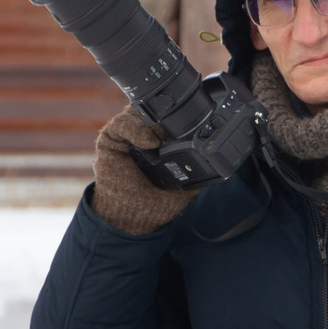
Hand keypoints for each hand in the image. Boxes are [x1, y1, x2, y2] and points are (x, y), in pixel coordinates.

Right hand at [91, 107, 196, 234]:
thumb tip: (218, 164)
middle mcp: (142, 134)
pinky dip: (135, 129)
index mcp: (159, 141)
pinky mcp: (109, 140)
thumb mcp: (185, 187)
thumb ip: (199, 173)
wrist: (132, 220)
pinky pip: (120, 124)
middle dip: (165, 113)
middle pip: (152, 109)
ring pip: (137, 111)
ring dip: (152, 120)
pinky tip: (150, 142)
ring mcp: (126, 135)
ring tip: (163, 136)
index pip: (168, 116)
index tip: (193, 117)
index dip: (178, 113)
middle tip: (177, 125)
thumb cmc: (155, 203)